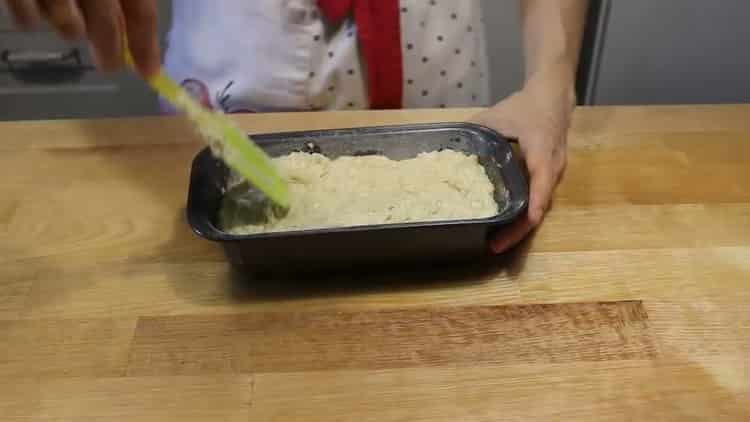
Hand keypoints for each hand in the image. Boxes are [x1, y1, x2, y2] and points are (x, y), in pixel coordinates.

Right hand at [3, 0, 159, 75]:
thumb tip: (133, 22)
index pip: (140, 9)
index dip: (146, 43)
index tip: (150, 72)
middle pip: (104, 22)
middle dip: (109, 49)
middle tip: (110, 65)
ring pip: (65, 23)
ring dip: (71, 28)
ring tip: (71, 23)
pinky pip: (25, 14)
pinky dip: (32, 17)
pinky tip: (36, 10)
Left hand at [471, 68, 574, 253]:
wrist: (553, 94)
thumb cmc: (525, 106)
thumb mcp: (496, 115)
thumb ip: (473, 131)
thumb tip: (447, 148)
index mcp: (542, 150)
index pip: (541, 181)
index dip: (534, 203)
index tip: (528, 221)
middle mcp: (553, 167)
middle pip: (540, 205)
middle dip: (519, 229)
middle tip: (495, 246)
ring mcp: (554, 174)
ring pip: (540, 206)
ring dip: (521, 227)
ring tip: (498, 243)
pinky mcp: (550, 177)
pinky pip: (538, 200)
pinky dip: (523, 214)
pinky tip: (506, 225)